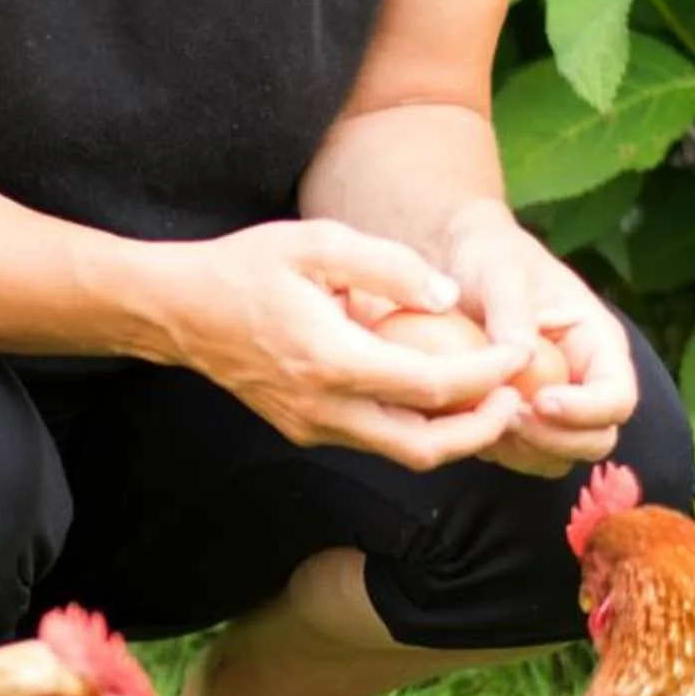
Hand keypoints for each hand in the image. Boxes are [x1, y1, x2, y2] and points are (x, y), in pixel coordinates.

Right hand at [158, 219, 533, 473]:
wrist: (176, 311)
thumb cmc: (247, 267)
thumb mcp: (320, 242)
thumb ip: (389, 267)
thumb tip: (447, 297)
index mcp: (332, 361)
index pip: (432, 386)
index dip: (487, 376)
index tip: (518, 356)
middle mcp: (324, 409)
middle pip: (425, 448)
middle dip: (482, 430)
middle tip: (517, 398)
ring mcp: (312, 427)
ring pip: (401, 453)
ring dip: (451, 434)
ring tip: (488, 399)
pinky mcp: (304, 429)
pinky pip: (374, 439)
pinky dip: (416, 425)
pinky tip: (437, 393)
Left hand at [432, 204, 637, 478]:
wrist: (457, 263)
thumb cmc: (490, 258)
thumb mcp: (501, 272)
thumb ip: (513, 314)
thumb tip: (523, 359)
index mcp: (598, 344)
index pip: (618, 399)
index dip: (586, 411)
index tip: (539, 401)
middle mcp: (584, 383)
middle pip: (596, 440)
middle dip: (555, 439)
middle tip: (507, 416)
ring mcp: (553, 408)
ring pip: (558, 457)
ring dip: (523, 451)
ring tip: (484, 416)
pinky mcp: (519, 421)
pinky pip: (520, 456)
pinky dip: (498, 450)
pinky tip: (467, 418)